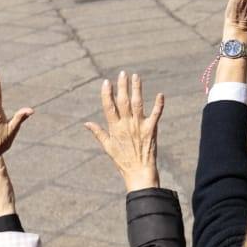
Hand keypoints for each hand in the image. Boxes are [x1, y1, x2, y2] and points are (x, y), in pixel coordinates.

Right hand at [84, 71, 164, 191]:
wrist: (139, 172)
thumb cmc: (122, 161)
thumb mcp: (107, 147)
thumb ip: (98, 133)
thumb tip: (86, 123)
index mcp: (115, 128)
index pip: (108, 107)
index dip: (106, 94)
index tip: (106, 82)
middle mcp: (126, 124)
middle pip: (123, 102)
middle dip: (122, 86)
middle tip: (123, 73)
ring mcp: (139, 126)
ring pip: (138, 103)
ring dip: (137, 89)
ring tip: (136, 76)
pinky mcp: (151, 129)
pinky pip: (156, 114)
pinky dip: (159, 105)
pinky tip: (160, 94)